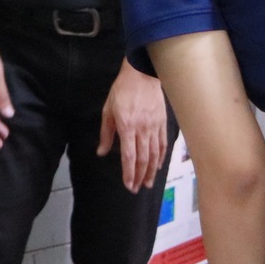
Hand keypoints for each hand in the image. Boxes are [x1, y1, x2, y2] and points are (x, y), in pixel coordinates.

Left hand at [98, 63, 168, 191]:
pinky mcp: (162, 123)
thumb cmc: (122, 91)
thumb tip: (102, 152)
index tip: (128, 185)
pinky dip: (160, 158)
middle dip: (139, 176)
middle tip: (136, 189)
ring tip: (148, 183)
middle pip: (143, 159)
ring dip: (151, 171)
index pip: (129, 156)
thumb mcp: (108, 110)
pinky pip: (162, 144)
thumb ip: (106, 133)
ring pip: (154, 154)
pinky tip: (157, 166)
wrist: (141, 74)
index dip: (129, 173)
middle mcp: (142, 129)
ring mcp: (154, 127)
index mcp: (127, 126)